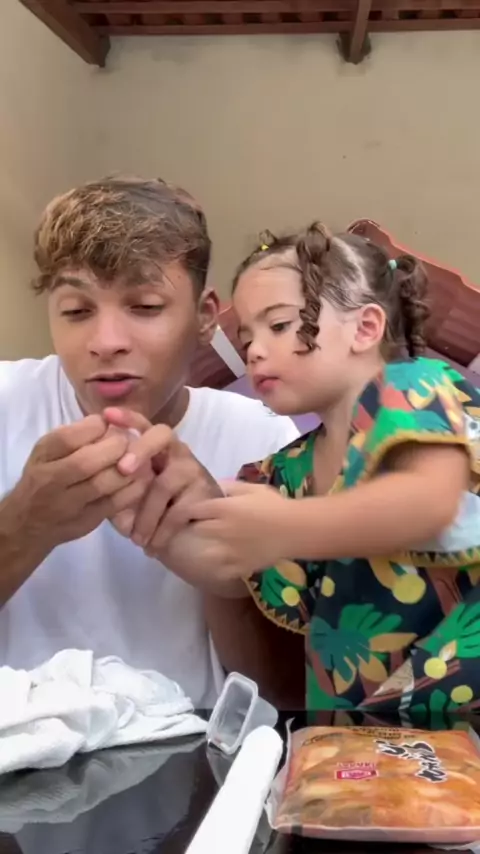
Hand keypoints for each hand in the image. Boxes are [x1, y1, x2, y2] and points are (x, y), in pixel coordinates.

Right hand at [8, 416, 153, 552]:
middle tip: (128, 440)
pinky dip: (133, 487)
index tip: (107, 423)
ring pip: (104, 484)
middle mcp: (52, 482)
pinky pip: (116, 503)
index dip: (93, 427)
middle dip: (114, 447)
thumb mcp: (46, 452)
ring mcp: (70, 505)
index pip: (66, 439)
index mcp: (42, 459)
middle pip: (85, 463)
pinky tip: (141, 477)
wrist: (29, 523)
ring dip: (128, 467)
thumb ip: (71, 436)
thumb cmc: (42, 478)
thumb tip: (104, 422)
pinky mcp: (89, 521)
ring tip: (138, 456)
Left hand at [104, 409, 221, 569]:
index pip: (143, 426)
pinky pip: (178, 509)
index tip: (107, 416)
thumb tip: (90, 476)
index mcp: (155, 452)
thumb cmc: (153, 520)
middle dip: (141, 448)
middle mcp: (176, 454)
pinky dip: (161, 530)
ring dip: (147, 513)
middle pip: (162, 434)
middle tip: (123, 469)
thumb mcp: (126, 503)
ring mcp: (194, 472)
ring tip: (136, 538)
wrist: (189, 547)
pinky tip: (153, 545)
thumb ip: (111, 486)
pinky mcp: (205, 496)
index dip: (127, 418)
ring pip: (165, 481)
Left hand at [187, 480, 290, 579]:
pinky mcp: (238, 565)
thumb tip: (214, 487)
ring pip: (203, 552)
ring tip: (206, 547)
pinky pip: (219, 569)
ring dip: (203, 548)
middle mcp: (221, 529)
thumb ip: (230, 486)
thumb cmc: (275, 505)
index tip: (187, 513)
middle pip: (196, 530)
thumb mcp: (252, 488)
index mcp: (223, 508)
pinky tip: (220, 562)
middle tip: (198, 527)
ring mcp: (228, 550)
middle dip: (195, 528)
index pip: (192, 510)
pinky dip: (217, 566)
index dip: (185, 511)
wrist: (295, 529)